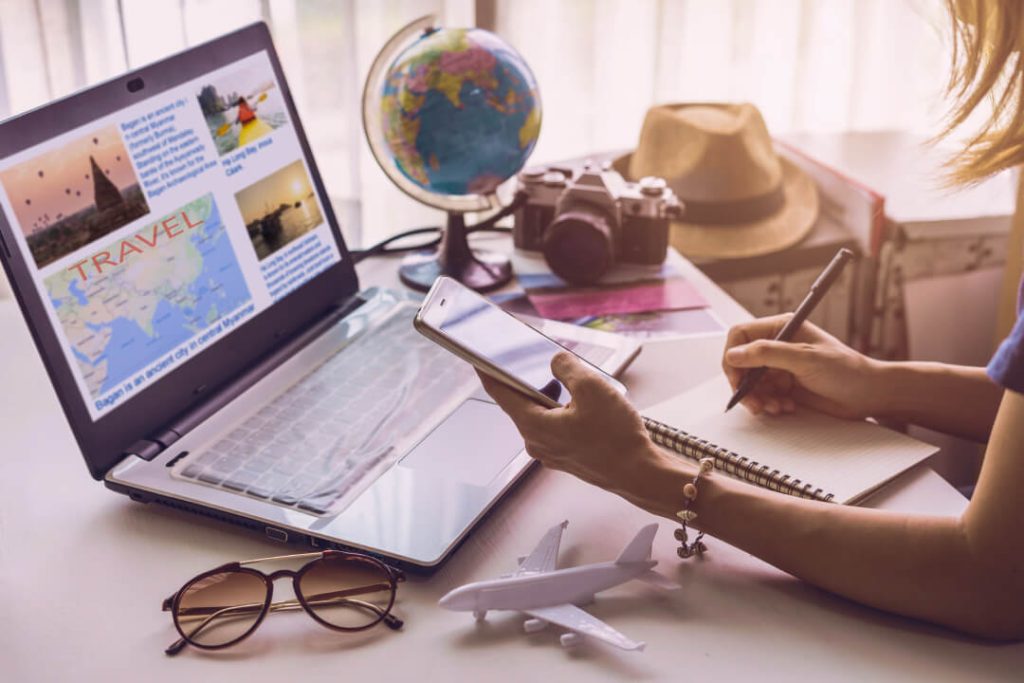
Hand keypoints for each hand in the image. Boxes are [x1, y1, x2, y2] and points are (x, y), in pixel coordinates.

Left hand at [477, 352, 663, 497]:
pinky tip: (582, 402)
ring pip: (541, 415)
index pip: (500, 393)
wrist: (640, 474)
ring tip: (570, 380)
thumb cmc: (617, 436)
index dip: (487, 371)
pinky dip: (562, 411)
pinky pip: (555, 427)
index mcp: (534, 425)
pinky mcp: (566, 456)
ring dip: (551, 395)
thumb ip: (566, 368)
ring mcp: (551, 452)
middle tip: (535, 358)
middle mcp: (536, 442)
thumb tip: (555, 362)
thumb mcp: (592, 388)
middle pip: (522, 403)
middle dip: (529, 380)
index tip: (477, 356)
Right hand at [722, 314, 883, 418]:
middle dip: (744, 384)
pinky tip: (785, 407)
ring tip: (774, 407)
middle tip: (753, 401)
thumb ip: (768, 354)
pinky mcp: (783, 386)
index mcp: (781, 328)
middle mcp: (777, 346)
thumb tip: (735, 354)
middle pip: (741, 362)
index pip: (741, 335)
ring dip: (757, 398)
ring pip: (749, 383)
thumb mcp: (805, 359)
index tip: (736, 376)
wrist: (868, 395)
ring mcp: (779, 367)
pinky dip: (768, 404)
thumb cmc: (846, 370)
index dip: (733, 355)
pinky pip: (762, 396)